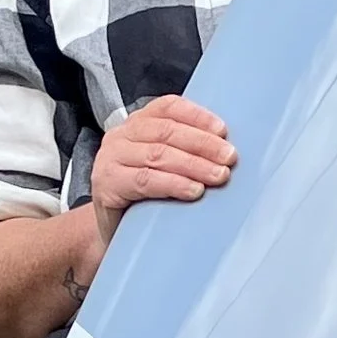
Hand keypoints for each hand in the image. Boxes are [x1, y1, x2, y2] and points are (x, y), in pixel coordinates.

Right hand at [87, 96, 236, 257]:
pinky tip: (194, 190)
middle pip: (166, 131)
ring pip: (158, 154)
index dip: (197, 116)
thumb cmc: (142, 195)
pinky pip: (145, 180)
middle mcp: (121, 135)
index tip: (222, 130)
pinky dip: (174, 184)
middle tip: (229, 157)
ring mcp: (110, 158)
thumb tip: (225, 149)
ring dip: (194, 165)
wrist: (109, 229)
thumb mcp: (161, 164)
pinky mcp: (107, 184)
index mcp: (137, 123)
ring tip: (218, 175)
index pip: (168, 107)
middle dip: (203, 144)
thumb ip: (183, 150)